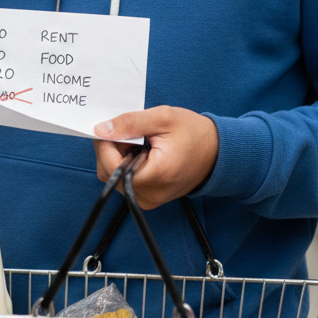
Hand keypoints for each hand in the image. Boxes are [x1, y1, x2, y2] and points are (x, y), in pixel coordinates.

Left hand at [93, 106, 218, 209]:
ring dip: (117, 156)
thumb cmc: (194, 133)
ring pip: (114, 177)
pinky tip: (139, 150)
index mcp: (155, 176)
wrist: (218, 152)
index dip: (105, 143)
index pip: (110, 165)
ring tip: (137, 140)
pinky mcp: (149, 198)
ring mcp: (149, 199)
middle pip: (108, 173)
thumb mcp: (162, 118)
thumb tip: (100, 129)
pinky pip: (125, 181)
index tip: (112, 126)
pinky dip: (125, 164)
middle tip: (127, 131)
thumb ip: (129, 123)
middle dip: (111, 149)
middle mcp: (149, 195)